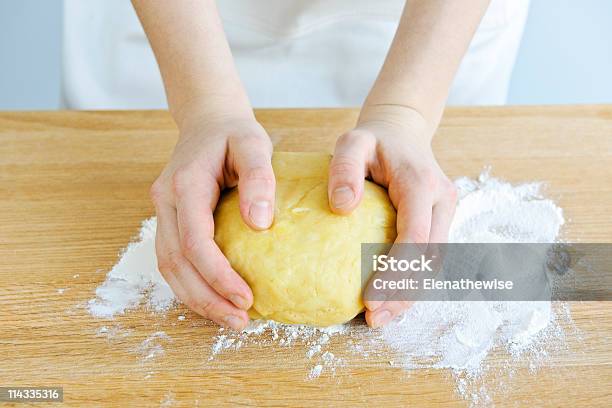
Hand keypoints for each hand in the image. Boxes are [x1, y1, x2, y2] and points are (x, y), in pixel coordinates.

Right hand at [150, 113, 275, 329]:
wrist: (207, 120)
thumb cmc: (233, 132)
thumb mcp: (253, 143)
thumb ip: (258, 177)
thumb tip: (261, 224)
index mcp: (185, 184)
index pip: (194, 241)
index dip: (217, 275)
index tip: (245, 297)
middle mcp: (165, 201)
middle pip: (175, 263)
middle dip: (206, 298)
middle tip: (240, 321)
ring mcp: (163, 212)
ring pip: (169, 267)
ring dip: (197, 298)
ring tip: (231, 319)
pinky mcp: (170, 220)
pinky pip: (174, 260)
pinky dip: (192, 285)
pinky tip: (216, 298)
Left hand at [327, 105, 457, 327]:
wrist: (403, 131)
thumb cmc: (373, 139)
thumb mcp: (352, 142)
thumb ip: (344, 169)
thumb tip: (342, 207)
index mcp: (421, 183)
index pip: (415, 236)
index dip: (396, 271)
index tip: (370, 298)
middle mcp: (441, 200)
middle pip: (429, 257)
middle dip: (404, 292)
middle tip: (373, 318)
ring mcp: (444, 211)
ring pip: (434, 263)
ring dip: (410, 293)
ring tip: (380, 317)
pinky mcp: (439, 220)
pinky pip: (429, 256)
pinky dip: (412, 280)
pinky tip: (391, 297)